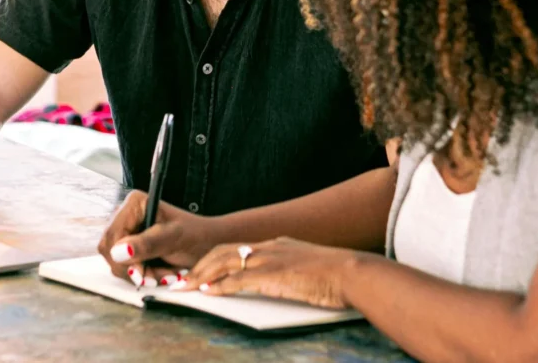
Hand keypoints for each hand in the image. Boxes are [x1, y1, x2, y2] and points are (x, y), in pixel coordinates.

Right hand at [98, 190, 223, 287]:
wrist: (209, 244)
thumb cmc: (195, 236)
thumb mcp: (173, 239)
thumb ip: (146, 244)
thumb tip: (118, 252)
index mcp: (134, 204)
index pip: (112, 235)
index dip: (122, 257)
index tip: (140, 273)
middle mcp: (125, 215)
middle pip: (109, 250)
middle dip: (133, 268)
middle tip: (158, 278)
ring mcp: (126, 232)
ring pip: (116, 262)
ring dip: (141, 274)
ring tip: (166, 275)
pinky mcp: (130, 247)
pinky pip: (125, 267)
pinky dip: (143, 275)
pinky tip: (161, 275)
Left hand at [178, 237, 360, 309]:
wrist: (354, 273)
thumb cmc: (339, 276)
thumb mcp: (308, 268)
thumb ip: (291, 271)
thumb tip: (283, 282)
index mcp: (278, 245)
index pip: (238, 248)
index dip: (216, 259)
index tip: (202, 270)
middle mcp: (270, 247)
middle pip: (224, 251)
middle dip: (201, 265)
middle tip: (184, 279)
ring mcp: (271, 259)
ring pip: (225, 262)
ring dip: (202, 275)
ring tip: (186, 287)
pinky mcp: (273, 275)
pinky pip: (238, 279)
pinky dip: (220, 286)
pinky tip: (208, 293)